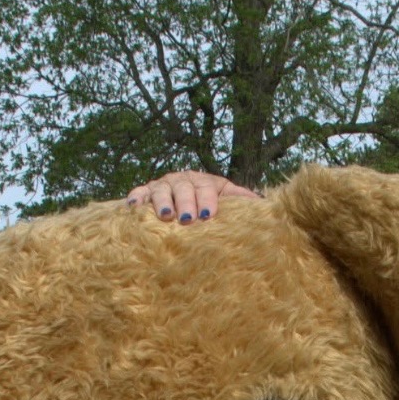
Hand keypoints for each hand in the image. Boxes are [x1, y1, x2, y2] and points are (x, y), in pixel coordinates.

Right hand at [125, 171, 261, 222]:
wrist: (186, 201)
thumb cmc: (210, 205)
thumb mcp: (226, 200)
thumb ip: (241, 201)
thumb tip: (265, 204)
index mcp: (204, 182)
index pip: (206, 187)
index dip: (207, 200)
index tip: (208, 215)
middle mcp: (183, 180)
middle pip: (184, 188)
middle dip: (186, 203)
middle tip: (187, 219)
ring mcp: (163, 186)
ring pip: (161, 190)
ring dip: (163, 202)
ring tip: (166, 216)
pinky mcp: (146, 193)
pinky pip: (139, 193)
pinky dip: (136, 198)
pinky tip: (133, 207)